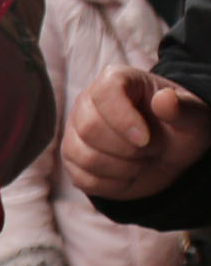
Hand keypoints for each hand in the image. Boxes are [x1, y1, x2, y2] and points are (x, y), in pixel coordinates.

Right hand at [63, 66, 210, 200]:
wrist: (168, 152)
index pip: (105, 94)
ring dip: (123, 168)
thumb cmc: (178, 127)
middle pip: (89, 129)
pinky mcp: (73, 161)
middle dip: (128, 149)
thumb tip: (165, 99)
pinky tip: (129, 173)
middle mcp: (86, 103)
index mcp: (115, 81)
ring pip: (85, 157)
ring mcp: (74, 133)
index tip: (146, 139)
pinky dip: (114, 184)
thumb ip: (183, 108)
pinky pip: (85, 179)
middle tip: (152, 148)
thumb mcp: (192, 116)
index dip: (123, 119)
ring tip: (142, 160)